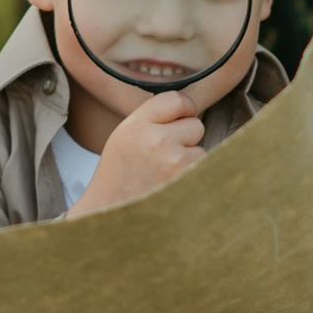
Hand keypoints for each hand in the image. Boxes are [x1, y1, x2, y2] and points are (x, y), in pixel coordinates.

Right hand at [75, 87, 206, 212]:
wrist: (110, 213)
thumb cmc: (120, 174)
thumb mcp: (124, 136)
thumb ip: (153, 118)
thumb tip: (189, 108)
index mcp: (137, 124)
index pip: (177, 99)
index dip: (183, 109)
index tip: (179, 119)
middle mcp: (156, 140)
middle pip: (195, 124)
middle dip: (186, 137)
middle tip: (164, 155)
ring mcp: (174, 162)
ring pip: (201, 148)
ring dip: (189, 159)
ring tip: (165, 173)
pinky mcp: (187, 181)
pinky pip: (202, 168)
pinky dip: (192, 176)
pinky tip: (172, 184)